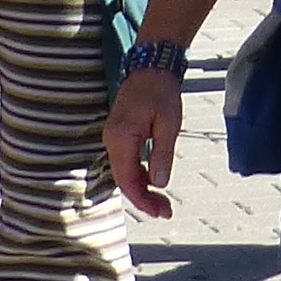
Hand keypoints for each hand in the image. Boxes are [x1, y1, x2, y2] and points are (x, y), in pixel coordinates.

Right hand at [104, 65, 185, 220]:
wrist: (152, 67)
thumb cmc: (161, 92)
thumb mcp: (169, 124)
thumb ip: (162, 154)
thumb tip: (159, 184)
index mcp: (121, 137)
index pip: (127, 179)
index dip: (142, 200)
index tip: (160, 212)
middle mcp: (111, 140)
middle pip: (124, 179)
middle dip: (143, 199)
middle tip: (166, 212)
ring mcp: (113, 138)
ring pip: (124, 173)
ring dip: (142, 189)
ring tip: (162, 204)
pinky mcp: (120, 136)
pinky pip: (126, 163)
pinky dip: (139, 176)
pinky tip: (153, 184)